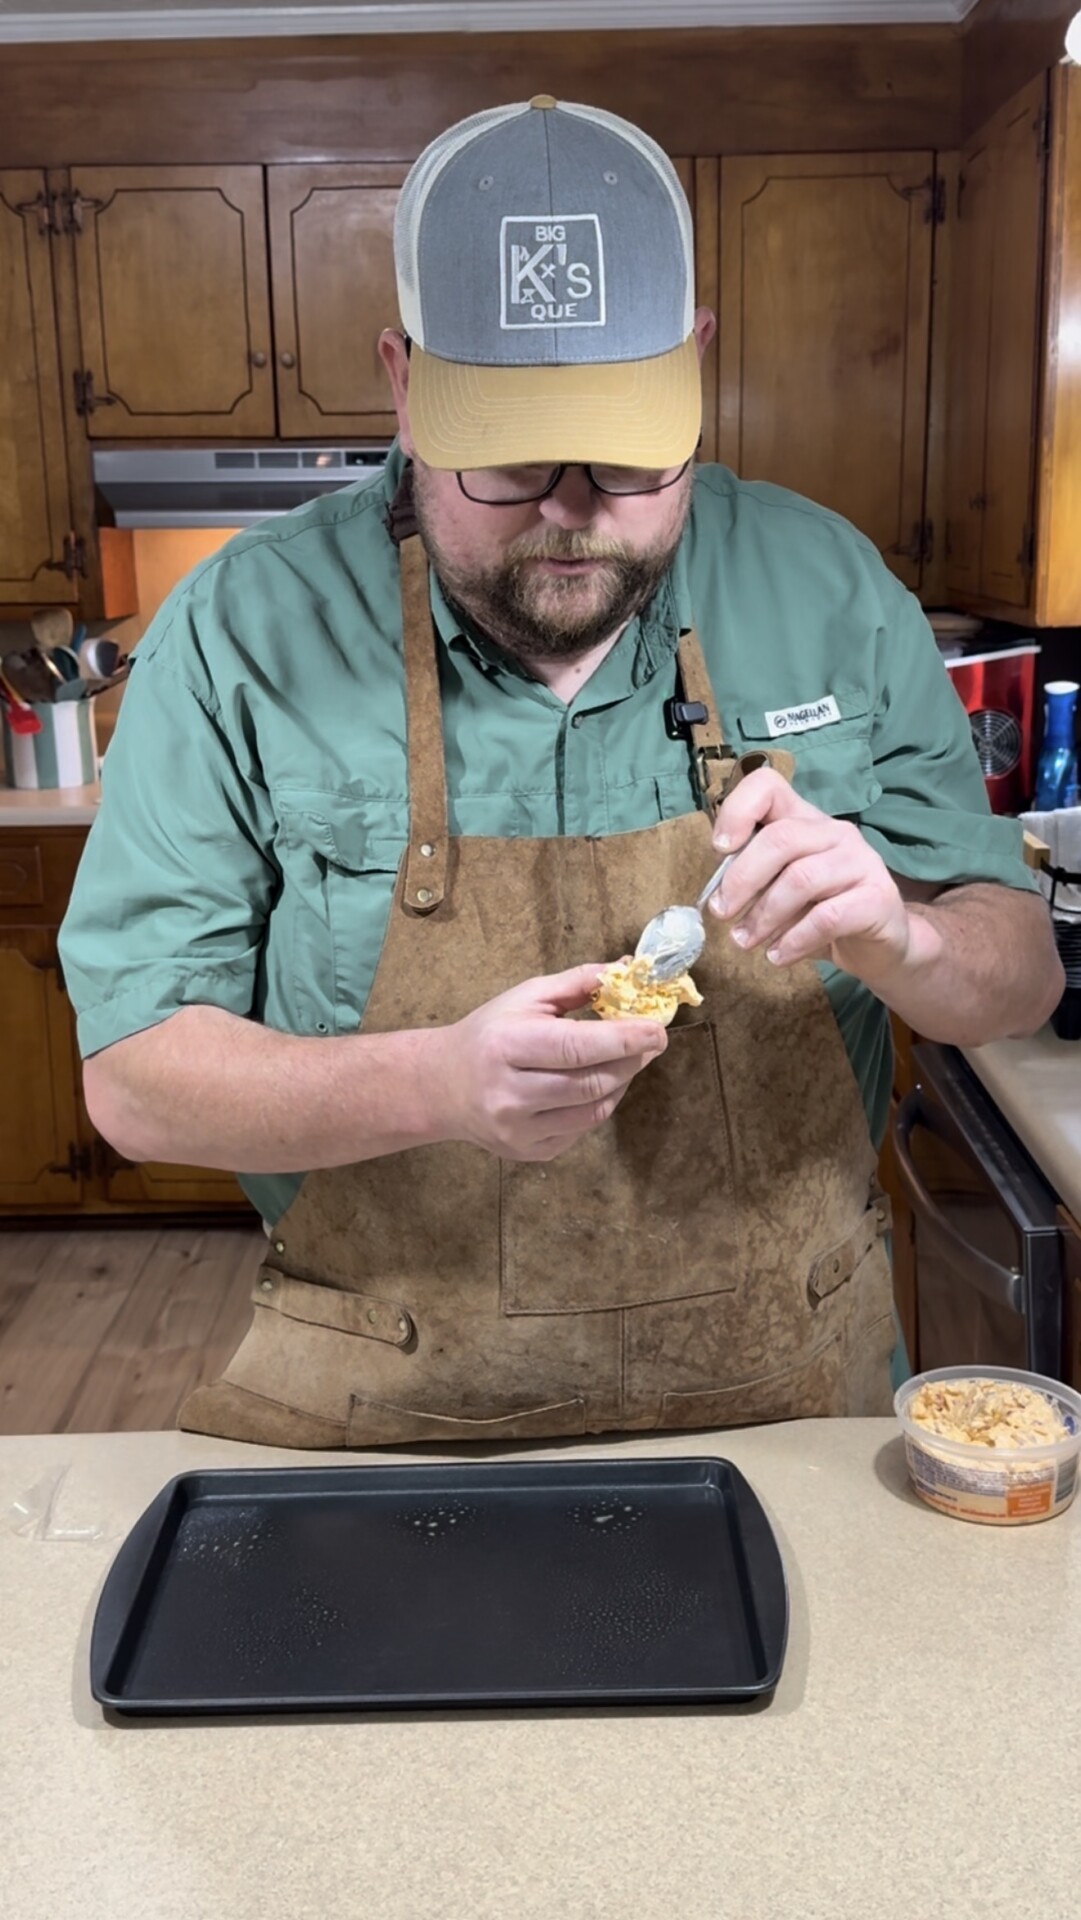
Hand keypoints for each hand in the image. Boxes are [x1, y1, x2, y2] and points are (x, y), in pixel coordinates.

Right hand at [433, 964, 667, 1162]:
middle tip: (649, 1041)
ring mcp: (519, 1130)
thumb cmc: (489, 1033)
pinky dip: (599, 1104)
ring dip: (620, 1082)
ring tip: (622, 1060)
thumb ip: (576, 983)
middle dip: (631, 1060)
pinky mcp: (529, 1153)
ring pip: (594, 1109)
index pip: (578, 1047)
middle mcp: (510, 1094)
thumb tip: (626, 970)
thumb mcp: (525, 998)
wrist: (442, 1086)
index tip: (658, 1029)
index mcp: (507, 1046)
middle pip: (593, 1082)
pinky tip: (592, 1085)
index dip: (624, 1039)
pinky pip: (583, 1130)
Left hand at [710, 766, 911, 987]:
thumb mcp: (781, 892)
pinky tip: (778, 956)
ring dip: (764, 916)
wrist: (881, 946)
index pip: (769, 787)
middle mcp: (835, 833)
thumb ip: (755, 881)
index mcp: (805, 821)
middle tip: (721, 913)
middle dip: (741, 879)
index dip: (737, 810)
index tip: (719, 849)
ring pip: (801, 878)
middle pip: (780, 838)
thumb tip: (718, 896)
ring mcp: (861, 862)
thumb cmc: (822, 913)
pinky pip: (828, 917)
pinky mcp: (877, 898)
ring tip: (745, 942)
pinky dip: (795, 940)